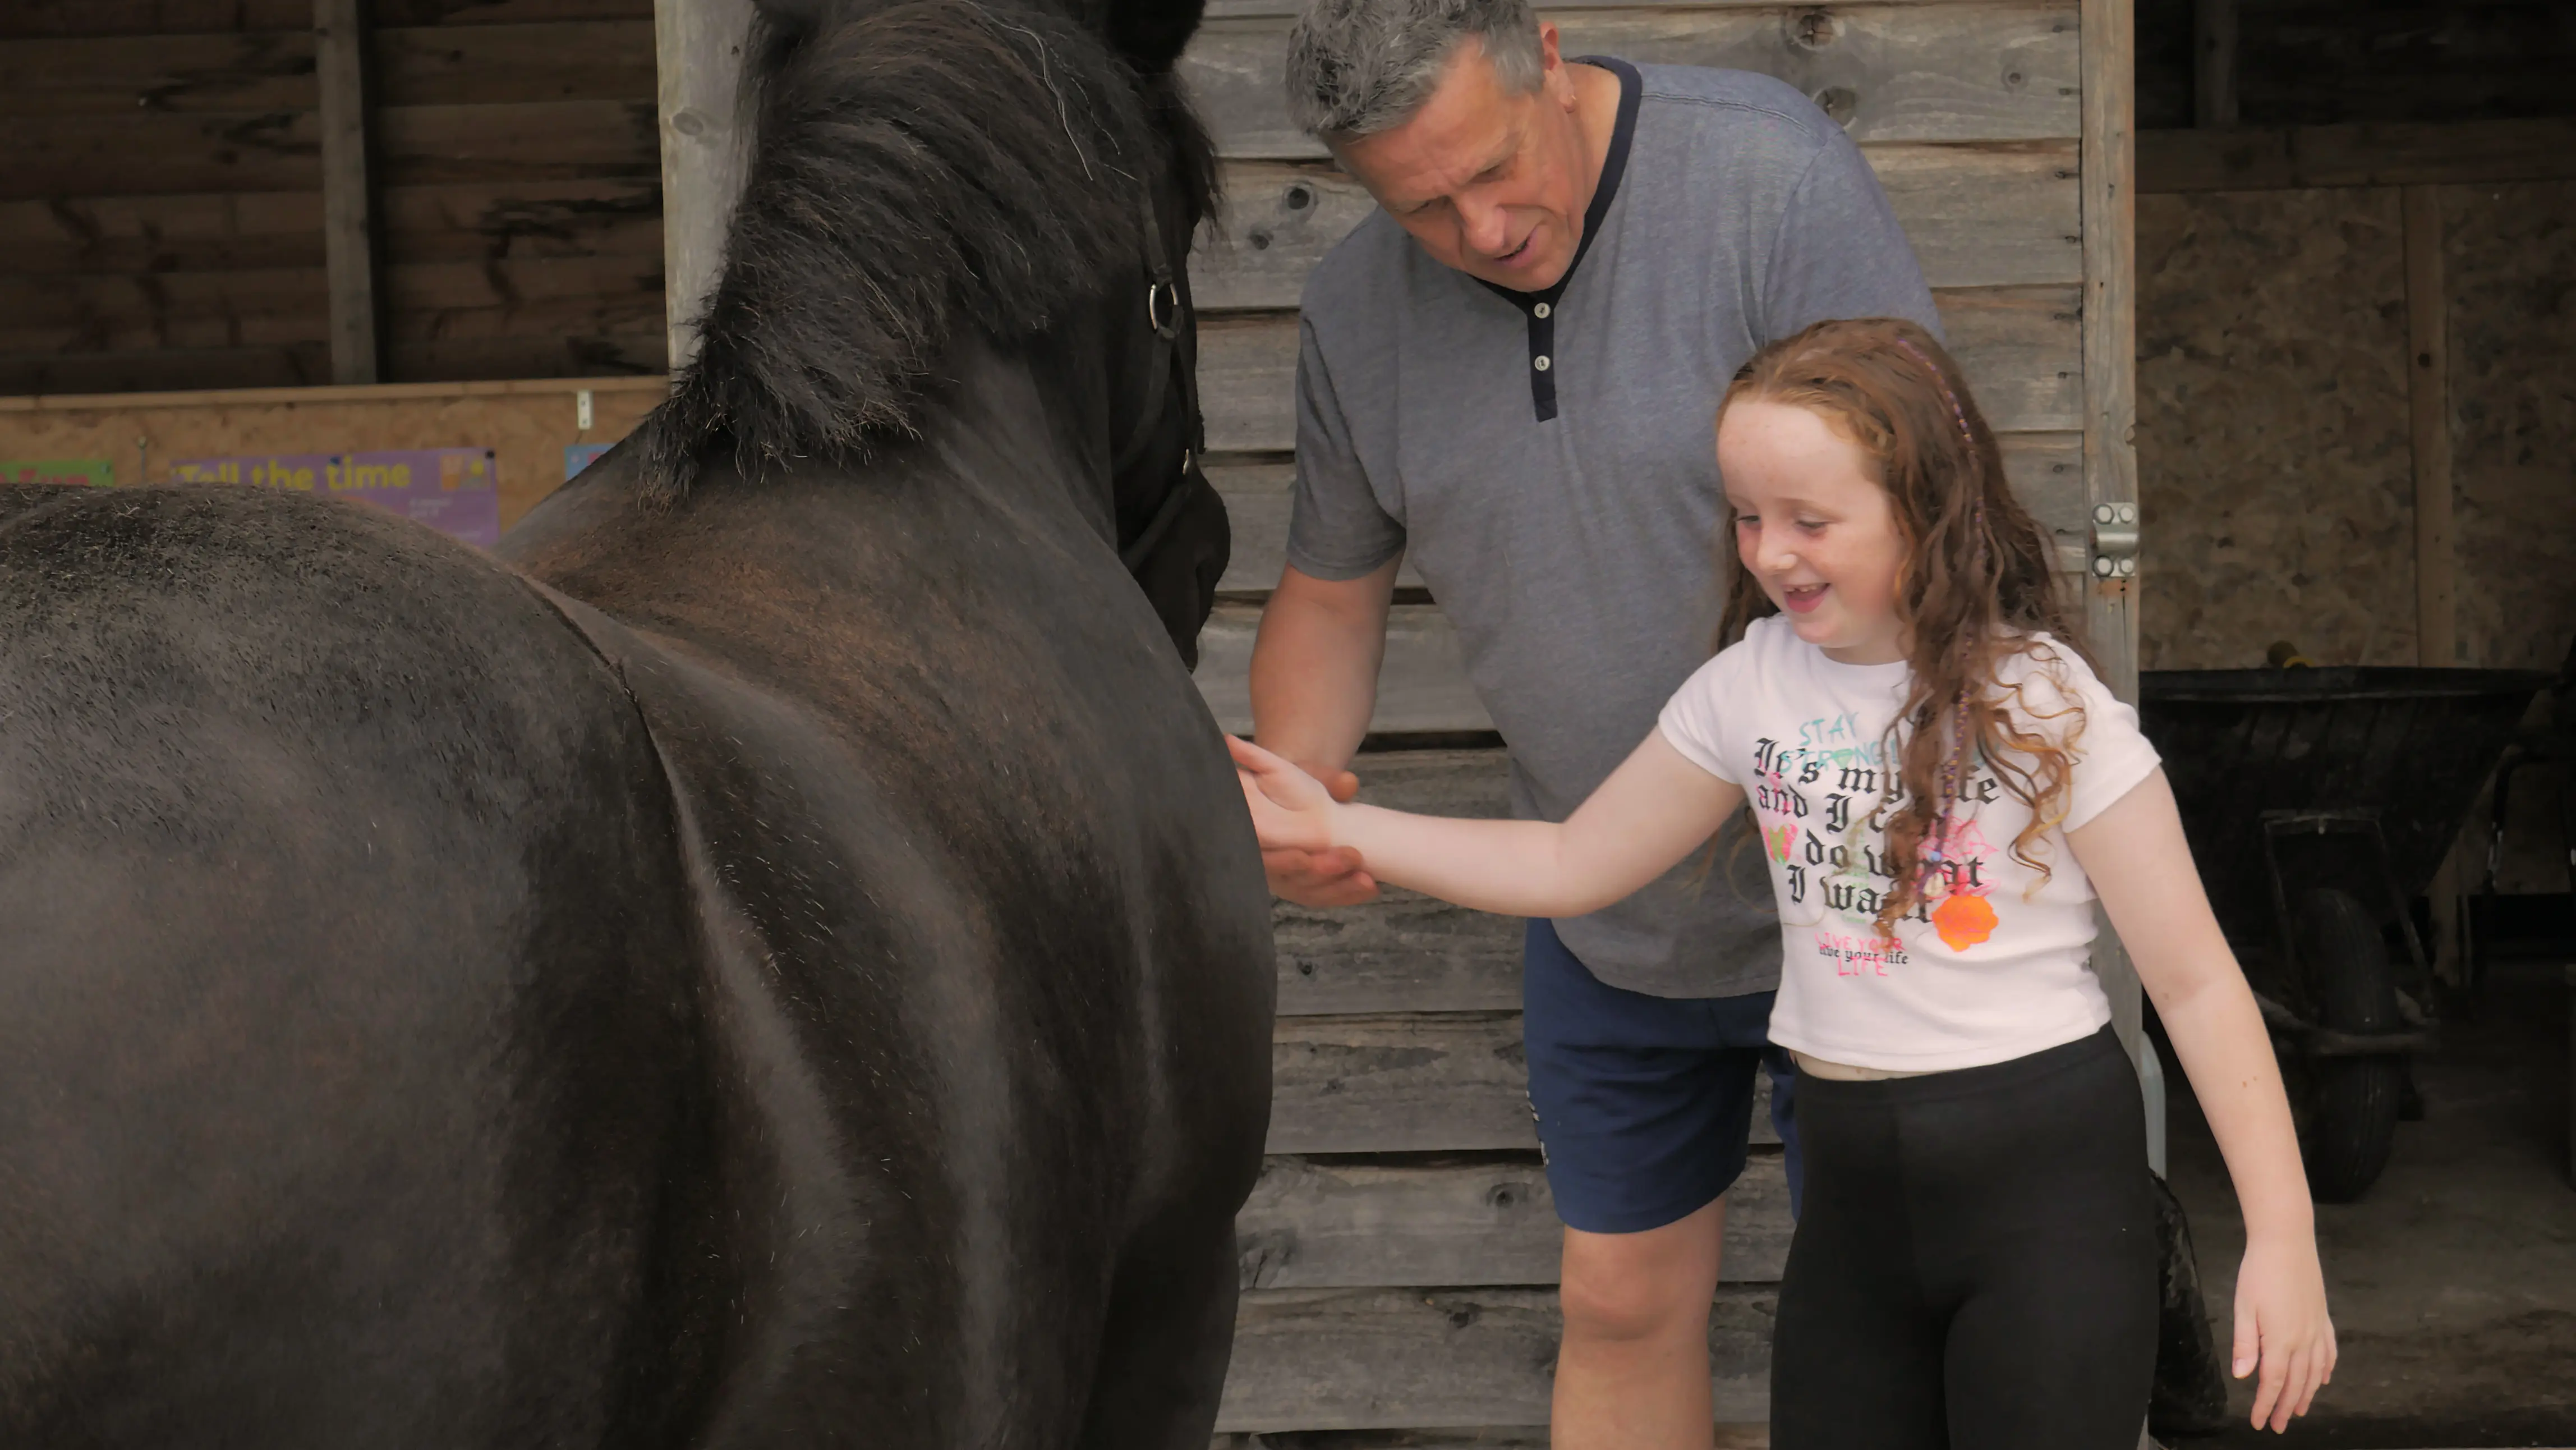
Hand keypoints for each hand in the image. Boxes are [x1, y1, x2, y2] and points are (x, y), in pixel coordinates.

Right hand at [1229, 739, 1378, 904]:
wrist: (1293, 800)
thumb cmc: (1293, 789)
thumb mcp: (1305, 776)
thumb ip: (1325, 779)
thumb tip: (1349, 783)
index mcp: (1257, 838)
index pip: (1264, 858)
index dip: (1283, 862)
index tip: (1304, 858)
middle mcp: (1267, 864)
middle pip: (1290, 878)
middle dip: (1321, 872)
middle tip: (1352, 857)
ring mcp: (1286, 880)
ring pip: (1310, 892)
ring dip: (1339, 888)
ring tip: (1367, 881)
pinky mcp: (1305, 888)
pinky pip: (1324, 897)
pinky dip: (1348, 895)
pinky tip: (1370, 889)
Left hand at [2234, 1231, 2336, 1431]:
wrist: (2286, 1243)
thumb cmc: (2259, 1272)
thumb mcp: (2243, 1307)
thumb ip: (2244, 1343)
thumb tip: (2242, 1375)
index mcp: (2280, 1340)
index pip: (2273, 1382)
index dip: (2266, 1405)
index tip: (2259, 1423)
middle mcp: (2303, 1340)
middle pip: (2296, 1383)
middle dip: (2286, 1408)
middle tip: (2278, 1426)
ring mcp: (2317, 1329)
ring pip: (2314, 1372)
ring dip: (2306, 1395)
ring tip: (2299, 1411)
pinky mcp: (2323, 1318)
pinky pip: (2328, 1352)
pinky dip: (2325, 1370)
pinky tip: (2323, 1379)